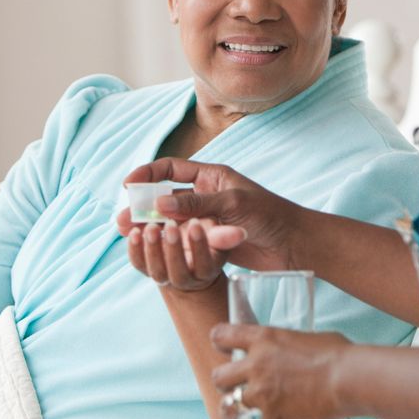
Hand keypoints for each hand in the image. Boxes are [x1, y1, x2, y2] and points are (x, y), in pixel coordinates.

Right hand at [118, 159, 308, 272]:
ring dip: (149, 227)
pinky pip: (181, 241)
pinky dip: (165, 244)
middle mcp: (204, 197)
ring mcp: (205, 221)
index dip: (147, 174)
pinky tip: (151, 249)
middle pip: (164, 197)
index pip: (170, 169)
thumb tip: (158, 202)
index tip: (128, 185)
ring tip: (129, 234)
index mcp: (210, 177)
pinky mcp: (208, 243)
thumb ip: (195, 203)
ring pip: (169, 222)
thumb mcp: (233, 203)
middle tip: (122, 218)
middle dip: (142, 206)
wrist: (295, 245)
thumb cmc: (271, 216)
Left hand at [125, 217, 226, 291]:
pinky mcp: (145, 269)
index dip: (199, 246)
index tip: (195, 224)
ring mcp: (163, 276)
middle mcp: (184, 278)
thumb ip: (225, 235)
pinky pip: (137, 263)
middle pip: (177, 269)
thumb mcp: (217, 238)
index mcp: (205, 271)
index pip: (204, 263)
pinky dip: (133, 249)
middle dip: (173, 248)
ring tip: (150, 227)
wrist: (185, 256)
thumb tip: (241, 232)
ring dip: (151, 248)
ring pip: (156, 269)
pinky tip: (133, 231)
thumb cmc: (205, 241)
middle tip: (171, 225)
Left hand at [209, 324, 352, 418]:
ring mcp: (262, 393)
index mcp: (263, 338)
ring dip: (242, 411)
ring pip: (230, 407)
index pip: (222, 335)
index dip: (221, 342)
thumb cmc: (339, 354)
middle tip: (243, 386)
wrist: (351, 377)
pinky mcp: (275, 418)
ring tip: (255, 413)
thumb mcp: (308, 338)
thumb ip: (292, 345)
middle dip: (227, 383)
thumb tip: (298, 351)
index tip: (225, 348)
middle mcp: (256, 365)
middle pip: (218, 377)